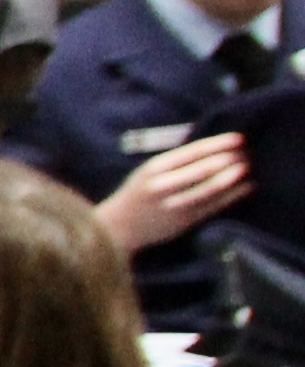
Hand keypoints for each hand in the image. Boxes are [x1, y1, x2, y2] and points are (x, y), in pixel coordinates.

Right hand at [98, 134, 252, 255]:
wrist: (118, 228)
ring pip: (209, 189)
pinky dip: (232, 196)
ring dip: (231, 177)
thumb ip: (174, 163)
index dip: (218, 144)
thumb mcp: (148, 172)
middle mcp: (163, 186)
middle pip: (203, 170)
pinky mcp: (184, 221)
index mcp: (154, 169)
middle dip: (228, 159)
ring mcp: (174, 205)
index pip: (192, 152)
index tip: (239, 138)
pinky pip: (213, 206)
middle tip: (247, 152)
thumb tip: (212, 149)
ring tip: (247, 167)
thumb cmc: (138, 194)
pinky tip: (245, 187)